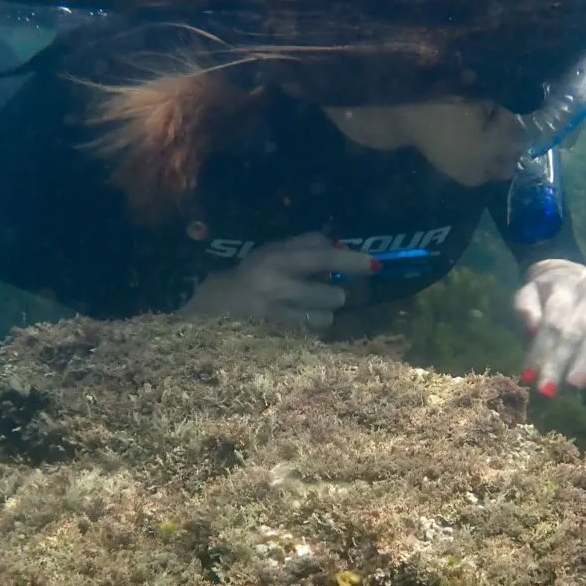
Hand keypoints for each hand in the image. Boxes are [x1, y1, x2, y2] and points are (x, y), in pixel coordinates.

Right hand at [181, 232, 378, 330]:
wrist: (209, 311)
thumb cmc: (248, 275)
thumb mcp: (271, 251)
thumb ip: (306, 244)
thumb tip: (342, 245)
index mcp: (274, 261)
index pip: (321, 258)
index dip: (351, 261)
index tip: (376, 264)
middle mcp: (275, 289)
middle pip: (331, 296)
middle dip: (334, 293)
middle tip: (324, 290)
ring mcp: (275, 319)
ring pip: (324, 319)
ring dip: (322, 313)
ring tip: (303, 307)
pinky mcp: (276, 341)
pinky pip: (311, 335)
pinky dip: (309, 327)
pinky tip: (294, 321)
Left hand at [512, 259, 585, 396]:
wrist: (568, 278)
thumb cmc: (541, 295)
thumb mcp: (525, 295)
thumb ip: (525, 310)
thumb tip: (532, 331)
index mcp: (563, 286)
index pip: (552, 321)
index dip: (541, 350)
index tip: (528, 375)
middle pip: (574, 332)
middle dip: (559, 363)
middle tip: (547, 389)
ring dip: (583, 365)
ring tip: (571, 387)